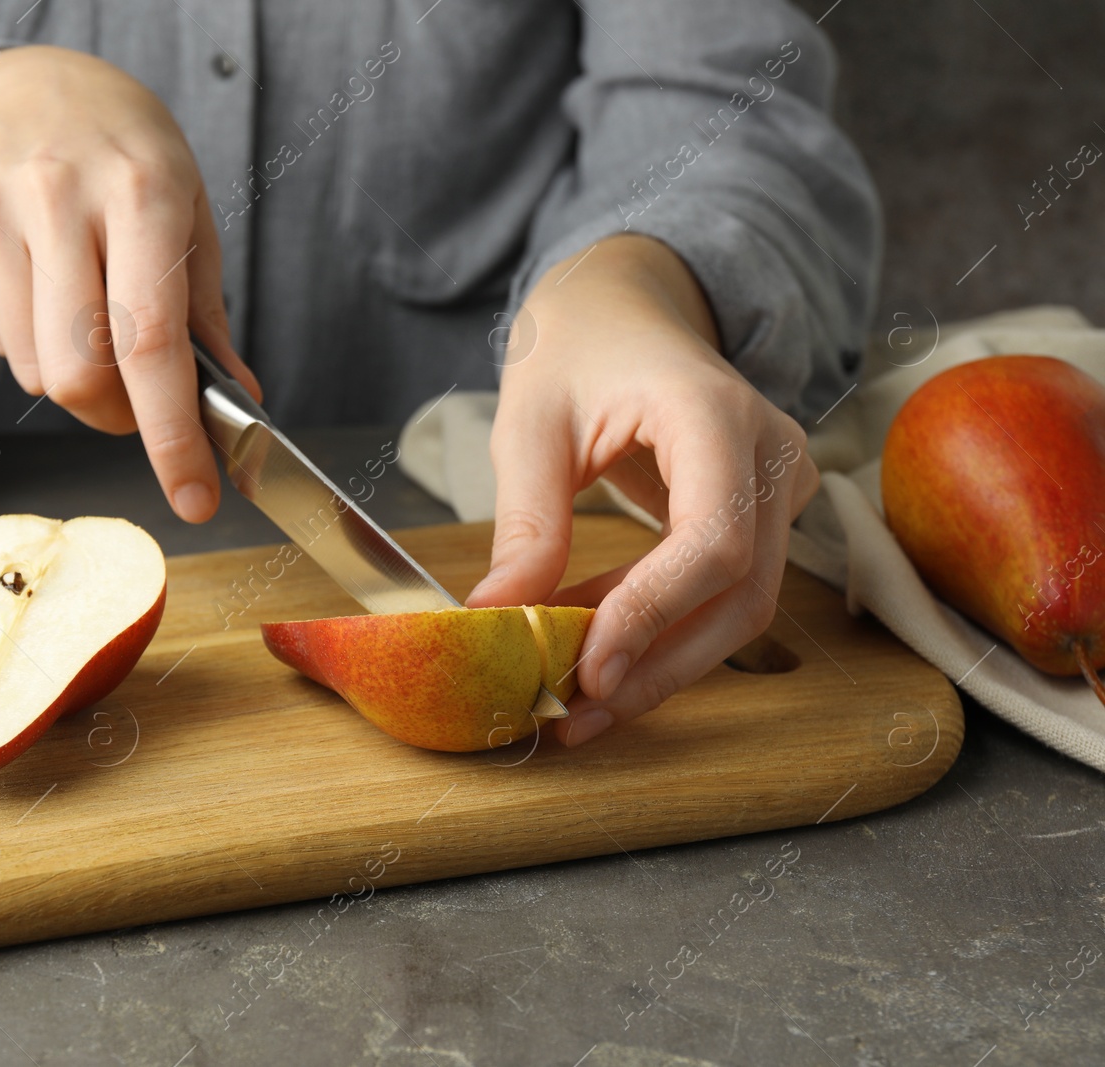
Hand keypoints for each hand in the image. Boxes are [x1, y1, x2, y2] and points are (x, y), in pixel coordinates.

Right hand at [0, 46, 261, 521]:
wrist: (24, 82)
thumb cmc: (123, 154)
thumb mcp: (187, 213)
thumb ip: (205, 316)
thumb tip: (236, 405)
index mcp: (140, 189)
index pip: (153, 343)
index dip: (173, 435)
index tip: (196, 497)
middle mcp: (56, 194)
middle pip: (80, 375)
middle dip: (118, 416)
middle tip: (138, 403)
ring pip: (36, 371)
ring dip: (74, 375)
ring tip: (84, 308)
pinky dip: (29, 341)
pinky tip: (38, 282)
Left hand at [466, 234, 819, 745]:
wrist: (626, 305)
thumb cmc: (576, 345)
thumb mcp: (530, 424)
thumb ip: (527, 524)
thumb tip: (500, 619)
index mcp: (716, 413)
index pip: (713, 540)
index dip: (654, 616)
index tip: (587, 672)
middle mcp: (772, 454)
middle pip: (741, 594)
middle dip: (656, 666)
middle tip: (573, 716)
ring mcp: (778, 485)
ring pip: (741, 608)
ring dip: (657, 662)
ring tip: (572, 696)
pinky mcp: (761, 513)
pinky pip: (722, 592)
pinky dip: (659, 631)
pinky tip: (594, 649)